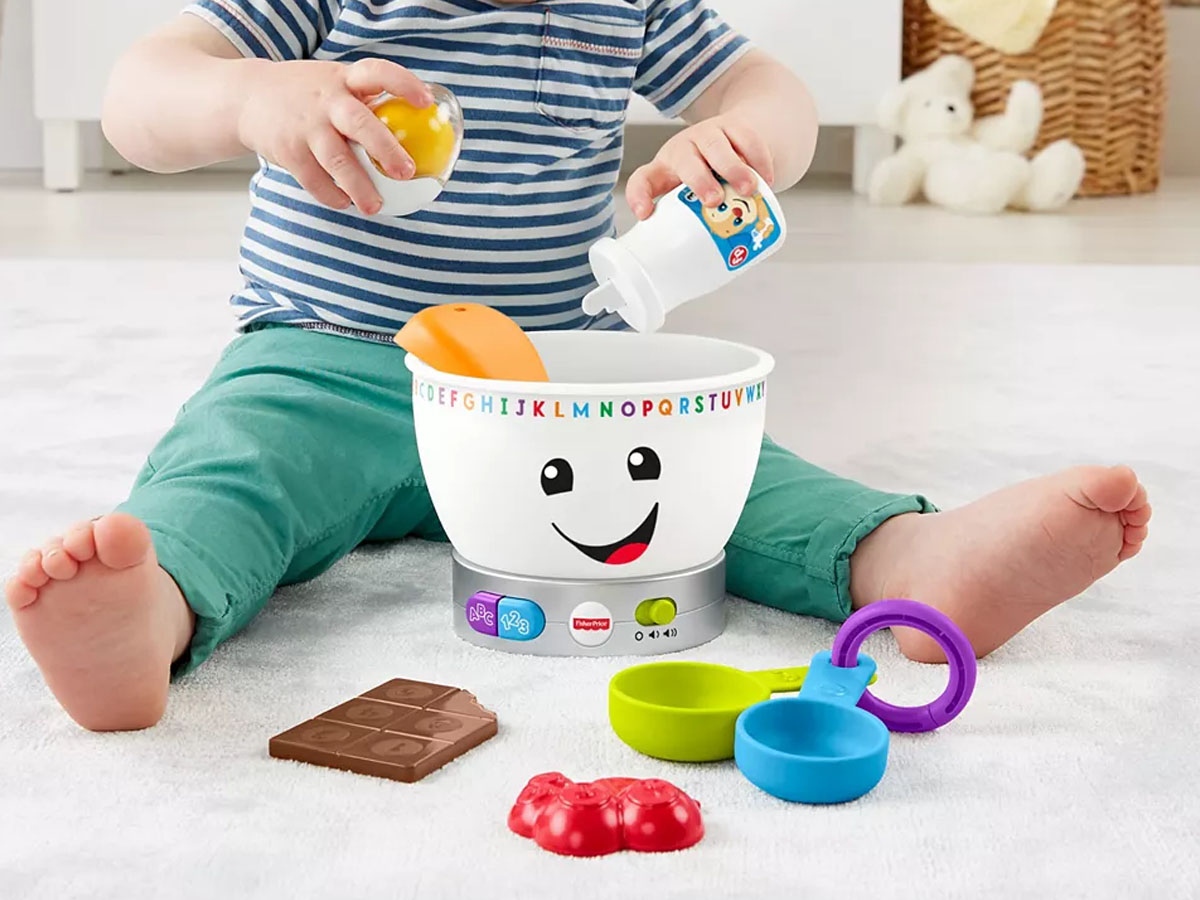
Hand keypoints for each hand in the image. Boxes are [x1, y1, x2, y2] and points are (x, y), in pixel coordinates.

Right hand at [236, 58, 432, 213]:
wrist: (247, 97)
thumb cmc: (307, 95)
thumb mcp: (335, 83)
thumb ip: (366, 101)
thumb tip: (417, 132)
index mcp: (345, 79)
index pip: (378, 72)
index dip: (403, 84)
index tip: (426, 102)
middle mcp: (326, 100)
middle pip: (359, 123)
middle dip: (385, 149)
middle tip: (407, 172)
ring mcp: (306, 126)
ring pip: (337, 160)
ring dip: (359, 186)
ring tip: (376, 207)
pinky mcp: (288, 151)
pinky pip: (314, 180)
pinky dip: (331, 195)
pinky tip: (344, 202)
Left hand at [625, 113, 774, 218]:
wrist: (732, 141)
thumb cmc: (705, 178)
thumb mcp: (688, 196)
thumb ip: (690, 222)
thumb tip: (698, 268)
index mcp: (664, 170)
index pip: (643, 180)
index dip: (639, 196)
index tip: (645, 215)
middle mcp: (683, 149)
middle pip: (684, 158)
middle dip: (699, 179)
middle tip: (715, 201)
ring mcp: (708, 135)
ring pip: (716, 144)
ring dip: (733, 168)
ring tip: (748, 190)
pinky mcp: (734, 126)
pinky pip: (747, 137)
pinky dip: (758, 159)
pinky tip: (766, 179)